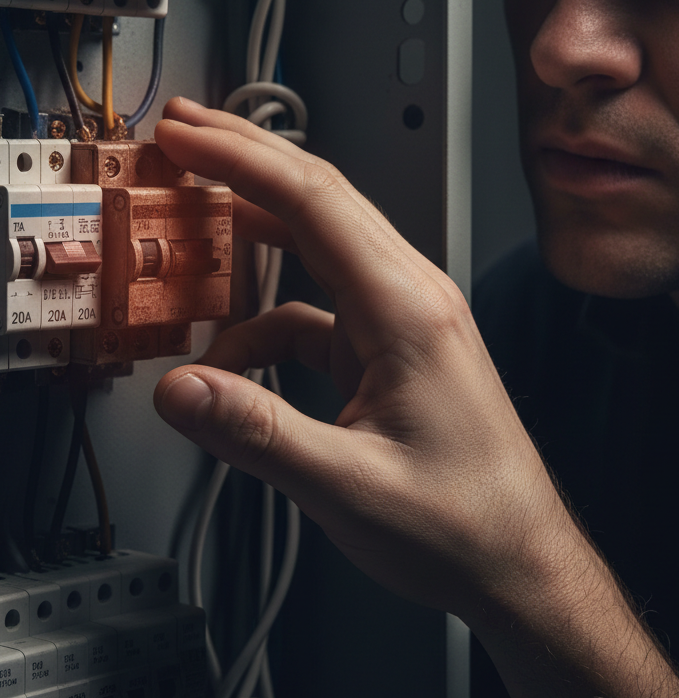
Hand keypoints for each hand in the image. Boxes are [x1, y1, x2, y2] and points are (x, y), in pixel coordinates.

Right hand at [152, 97, 571, 624]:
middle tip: (181, 136)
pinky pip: (312, 314)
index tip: (185, 136)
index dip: (240, 160)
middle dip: (243, 161)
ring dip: (250, 233)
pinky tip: (229, 360)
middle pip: (317, 200)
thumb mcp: (348, 486)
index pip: (313, 201)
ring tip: (192, 222)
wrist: (517, 561)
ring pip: (314, 249)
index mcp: (406, 309)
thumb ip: (256, 434)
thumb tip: (180, 391)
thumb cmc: (463, 524)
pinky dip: (262, 325)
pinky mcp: (386, 350)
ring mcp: (398, 321)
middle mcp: (408, 298)